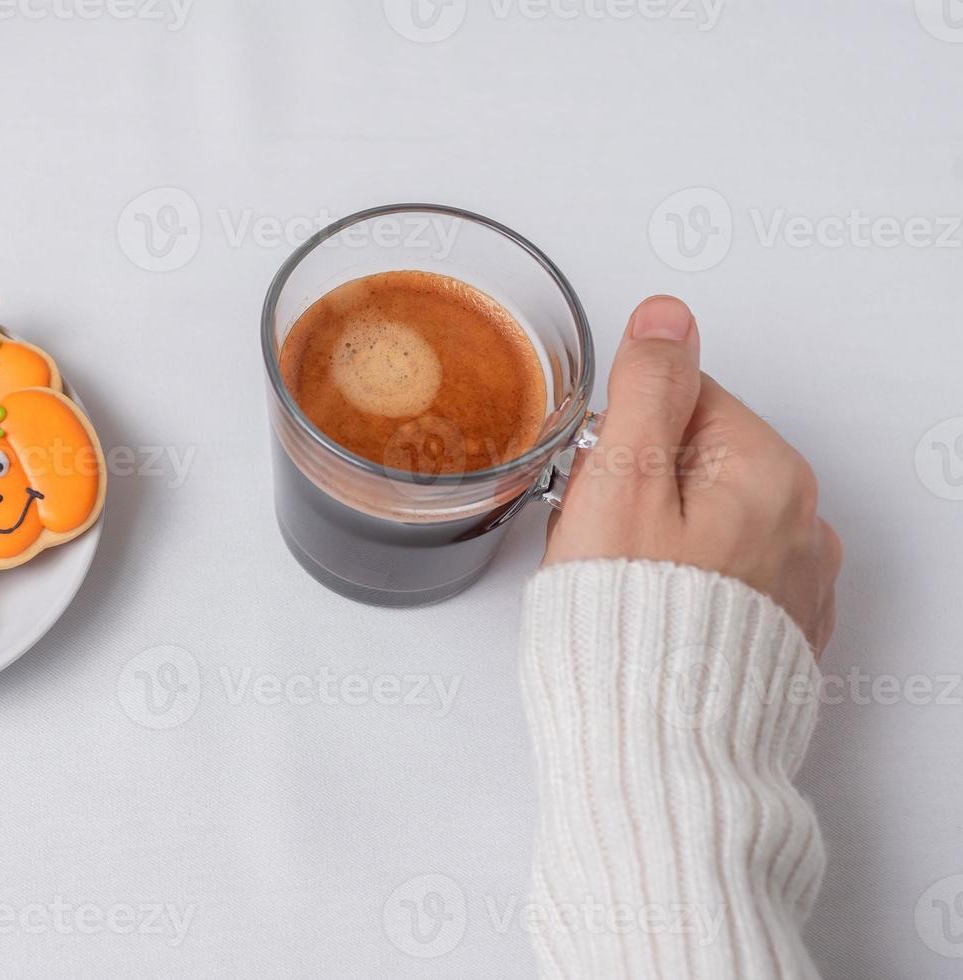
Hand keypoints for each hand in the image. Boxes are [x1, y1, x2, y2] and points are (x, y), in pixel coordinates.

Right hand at [545, 296, 841, 653]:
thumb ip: (644, 389)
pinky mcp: (778, 631)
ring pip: (703, 520)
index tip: (596, 492)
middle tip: (602, 546)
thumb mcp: (620, 483)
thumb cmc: (632, 626)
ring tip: (620, 590)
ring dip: (655, 540)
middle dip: (635, 491)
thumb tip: (666, 315)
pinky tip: (651, 618)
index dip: (615, 442)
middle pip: (692, 461)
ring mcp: (796, 582)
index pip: (677, 402)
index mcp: (767, 471)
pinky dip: (682, 586)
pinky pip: (720, 576)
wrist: (658, 751)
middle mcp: (801, 522)